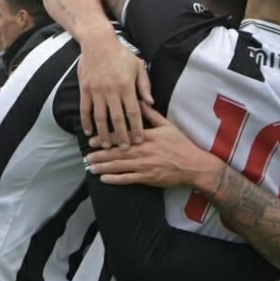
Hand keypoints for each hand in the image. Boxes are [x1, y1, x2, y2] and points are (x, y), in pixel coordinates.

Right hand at [77, 26, 152, 147]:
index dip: (136, 128)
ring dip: (103, 133)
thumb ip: (145, 85)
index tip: (138, 140)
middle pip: (117, 119)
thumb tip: (151, 104)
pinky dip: (86, 122)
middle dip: (121, 136)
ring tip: (106, 144)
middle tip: (124, 149)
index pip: (133, 112)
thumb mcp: (138, 66)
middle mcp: (111, 90)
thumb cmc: (121, 54)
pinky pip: (85, 109)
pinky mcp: (85, 89)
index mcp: (126, 86)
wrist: (98, 42)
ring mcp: (96, 91)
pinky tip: (89, 132)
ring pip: (100, 117)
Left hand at [84, 103, 222, 192]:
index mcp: (146, 136)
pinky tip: (104, 179)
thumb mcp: (167, 125)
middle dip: (99, 155)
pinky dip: (115, 179)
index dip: (105, 139)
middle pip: (116, 152)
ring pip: (119, 166)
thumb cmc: (180, 144)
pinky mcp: (148, 178)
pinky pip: (128, 179)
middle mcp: (143, 150)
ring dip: (103, 167)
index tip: (92, 140)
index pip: (122, 136)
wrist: (193, 164)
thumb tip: (141, 101)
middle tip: (86, 156)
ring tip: (90, 167)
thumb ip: (151, 115)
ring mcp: (145, 165)